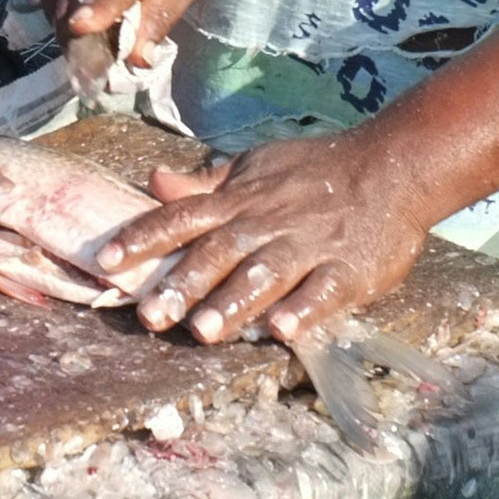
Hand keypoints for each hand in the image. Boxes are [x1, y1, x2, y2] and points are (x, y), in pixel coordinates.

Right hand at [37, 0, 205, 54]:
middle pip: (74, 21)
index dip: (95, 10)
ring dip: (75, 39)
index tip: (81, 25)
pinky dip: (65, 18)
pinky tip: (86, 9)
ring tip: (100, 36)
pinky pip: (49, 6)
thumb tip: (139, 59)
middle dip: (86, 54)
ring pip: (58, 20)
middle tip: (104, 71)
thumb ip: (163, 14)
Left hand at [96, 128, 435, 347]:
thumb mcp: (254, 167)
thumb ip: (205, 184)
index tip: (107, 261)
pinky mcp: (348, 269)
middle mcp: (268, 222)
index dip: (144, 237)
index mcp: (242, 199)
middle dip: (183, 282)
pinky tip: (281, 332)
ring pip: (265, 274)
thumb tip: (153, 181)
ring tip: (203, 331)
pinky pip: (322, 290)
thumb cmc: (316, 171)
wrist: (392, 166)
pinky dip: (303, 310)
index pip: (183, 216)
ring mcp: (308, 245)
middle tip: (150, 316)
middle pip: (219, 252)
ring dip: (233, 302)